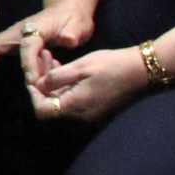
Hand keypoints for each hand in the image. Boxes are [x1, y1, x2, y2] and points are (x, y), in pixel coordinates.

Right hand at [0, 0, 92, 83]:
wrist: (68, 9)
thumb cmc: (73, 19)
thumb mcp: (78, 26)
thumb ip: (73, 33)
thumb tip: (69, 39)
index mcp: (36, 27)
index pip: (29, 46)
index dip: (29, 63)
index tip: (31, 80)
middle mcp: (20, 30)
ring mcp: (14, 35)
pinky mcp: (13, 42)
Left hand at [28, 43, 154, 123]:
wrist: (142, 70)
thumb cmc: (111, 66)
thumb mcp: (80, 67)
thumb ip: (56, 78)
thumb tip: (38, 85)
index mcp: (76, 106)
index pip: (43, 110)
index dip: (33, 95)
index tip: (32, 76)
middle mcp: (81, 115)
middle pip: (51, 105)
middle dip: (42, 83)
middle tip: (42, 59)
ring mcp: (89, 113)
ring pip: (61, 100)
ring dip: (52, 82)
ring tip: (50, 58)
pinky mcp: (95, 107)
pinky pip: (72, 99)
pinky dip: (64, 85)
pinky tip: (63, 67)